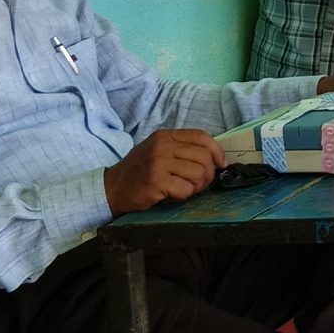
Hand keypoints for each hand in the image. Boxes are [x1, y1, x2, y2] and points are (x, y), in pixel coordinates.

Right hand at [103, 129, 223, 215]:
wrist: (112, 188)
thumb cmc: (139, 172)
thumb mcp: (158, 152)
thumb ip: (182, 150)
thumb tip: (215, 158)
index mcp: (165, 136)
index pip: (201, 136)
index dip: (216, 151)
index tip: (221, 164)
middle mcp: (162, 145)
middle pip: (204, 157)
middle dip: (207, 175)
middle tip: (197, 185)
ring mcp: (158, 162)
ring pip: (199, 174)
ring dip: (196, 187)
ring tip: (183, 189)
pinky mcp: (156, 181)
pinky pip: (186, 189)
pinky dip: (184, 196)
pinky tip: (172, 195)